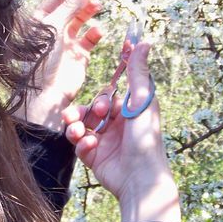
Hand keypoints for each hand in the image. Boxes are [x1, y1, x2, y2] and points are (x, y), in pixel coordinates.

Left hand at [15, 0, 103, 130]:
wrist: (44, 95)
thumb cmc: (41, 59)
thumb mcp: (53, 27)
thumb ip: (70, 5)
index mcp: (41, 21)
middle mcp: (53, 31)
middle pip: (71, 7)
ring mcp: (66, 43)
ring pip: (81, 21)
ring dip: (89, 12)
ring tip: (98, 6)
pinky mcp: (79, 57)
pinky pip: (90, 40)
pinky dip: (95, 33)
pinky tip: (98, 31)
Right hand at [62, 43, 181, 221]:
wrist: (139, 179)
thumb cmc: (146, 140)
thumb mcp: (142, 101)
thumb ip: (138, 72)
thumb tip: (144, 42)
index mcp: (130, 110)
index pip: (113, 90)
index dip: (106, 85)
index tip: (102, 73)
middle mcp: (117, 124)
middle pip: (92, 107)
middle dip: (88, 108)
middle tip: (98, 113)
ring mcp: (104, 141)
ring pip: (80, 124)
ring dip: (76, 124)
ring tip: (78, 129)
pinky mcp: (93, 157)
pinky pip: (79, 143)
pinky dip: (82, 143)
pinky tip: (90, 147)